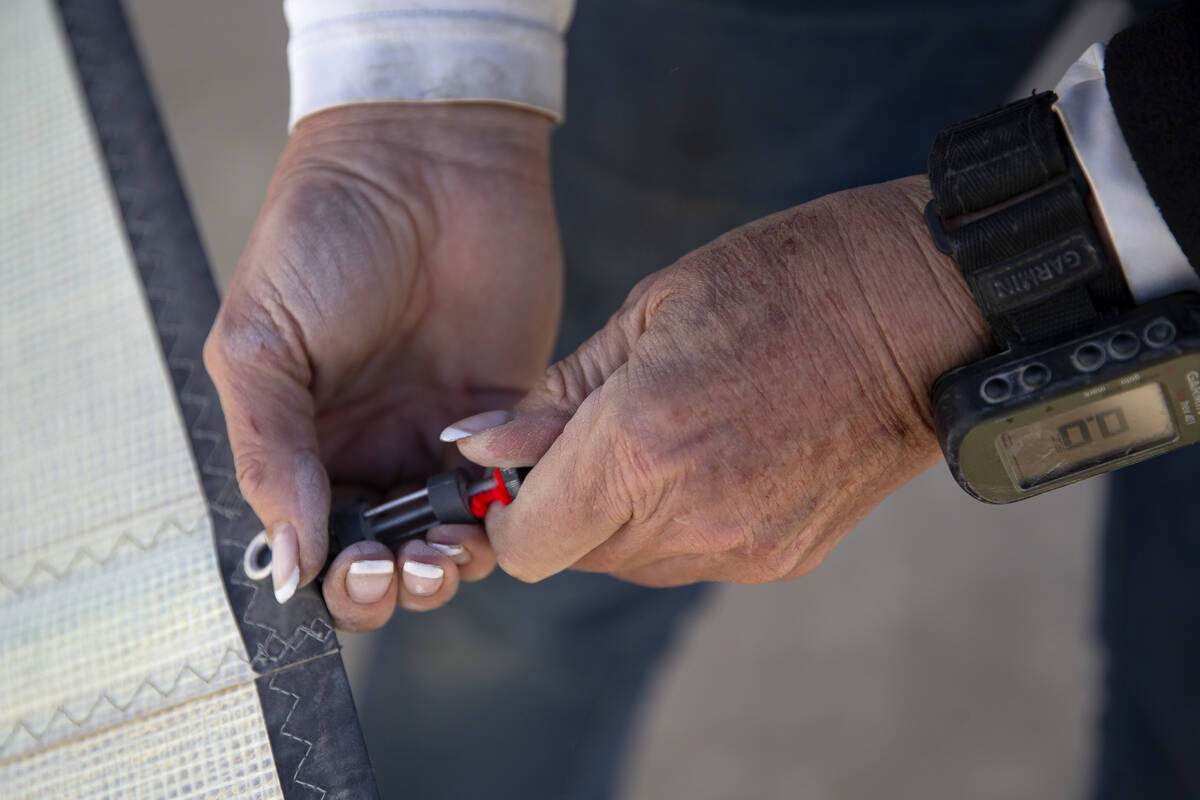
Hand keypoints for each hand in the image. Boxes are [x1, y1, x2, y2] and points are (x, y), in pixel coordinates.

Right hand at [203, 104, 561, 626]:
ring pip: (449, 536)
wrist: (425, 160)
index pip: (312, 540)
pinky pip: (507, 488)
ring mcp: (437, 434)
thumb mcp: (260, 344)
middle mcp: (370, 447)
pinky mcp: (501, 413)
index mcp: (301, 440)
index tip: (352, 567)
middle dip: (391, 584)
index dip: (331, 575)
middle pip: (383, 554)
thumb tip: (289, 560)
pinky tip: (496, 507)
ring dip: (450, 563)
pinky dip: (505, 512)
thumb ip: (270, 453)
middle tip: (403, 567)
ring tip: (451, 551)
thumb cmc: (323, 238)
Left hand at [450, 176, 989, 585]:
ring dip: (621, 513)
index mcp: (638, 446)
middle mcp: (685, 518)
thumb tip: (478, 448)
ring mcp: (739, 548)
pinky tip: (716, 453)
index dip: (507, 509)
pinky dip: (679, 519)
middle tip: (598, 431)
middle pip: (573, 555)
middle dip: (564, 503)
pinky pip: (692, 558)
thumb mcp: (647, 313)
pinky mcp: (781, 559)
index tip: (518, 465)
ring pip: (631, 563)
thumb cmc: (783, 284)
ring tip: (668, 433)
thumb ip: (556, 397)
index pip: (525, 543)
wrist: (921, 313)